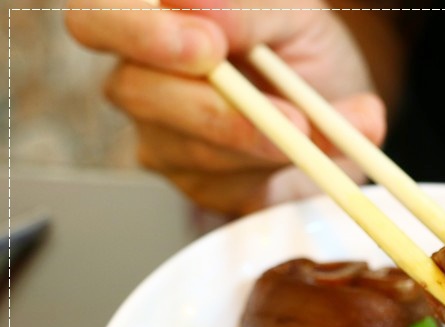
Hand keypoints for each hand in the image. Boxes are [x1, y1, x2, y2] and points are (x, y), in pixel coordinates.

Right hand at [66, 0, 384, 214]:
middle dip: (206, 107)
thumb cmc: (303, 54)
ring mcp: (161, 133)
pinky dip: (273, 167)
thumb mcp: (296, 18)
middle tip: (279, 117)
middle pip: (129, 91)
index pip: (96, 16)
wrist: (341, 119)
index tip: (207, 46)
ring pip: (187, 148)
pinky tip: (307, 151)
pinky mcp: (192, 182)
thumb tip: (198, 4)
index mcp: (156, 21)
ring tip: (310, 126)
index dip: (138, 31)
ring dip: (259, 140)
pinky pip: (221, 184)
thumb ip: (249, 10)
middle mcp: (143, 75)